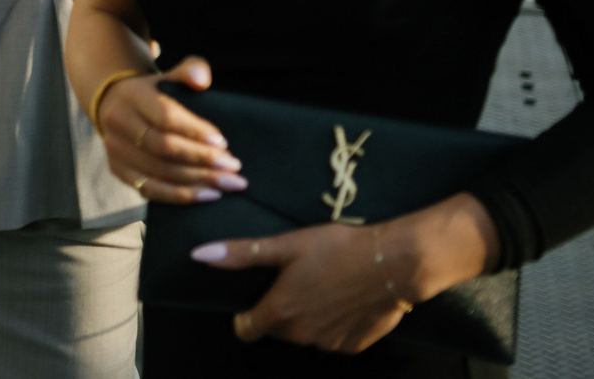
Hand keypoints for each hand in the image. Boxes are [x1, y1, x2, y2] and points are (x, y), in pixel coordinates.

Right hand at [92, 55, 245, 203]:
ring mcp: (115, 149)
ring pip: (158, 172)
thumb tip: (201, 79)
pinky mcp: (118, 170)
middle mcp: (118, 122)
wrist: (115, 104)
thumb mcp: (170, 76)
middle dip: (202, 160)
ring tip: (228, 184)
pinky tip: (206, 196)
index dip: (195, 132)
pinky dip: (180, 196)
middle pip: (163, 148)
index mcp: (132, 95)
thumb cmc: (154, 92)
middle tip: (234, 167)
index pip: (165, 116)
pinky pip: (150, 190)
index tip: (224, 143)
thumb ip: (190, 71)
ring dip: (197, 181)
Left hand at [198, 224, 418, 353]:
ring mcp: (328, 345)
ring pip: (305, 334)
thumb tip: (199, 255)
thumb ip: (242, 254)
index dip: (245, 315)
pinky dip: (333, 323)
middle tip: (297, 279)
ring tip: (324, 284)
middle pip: (277, 329)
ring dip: (307, 316)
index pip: (245, 329)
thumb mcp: (286, 245)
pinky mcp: (352, 347)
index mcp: (280, 313)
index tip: (255, 296)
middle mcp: (301, 336)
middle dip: (281, 309)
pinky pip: (332, 338)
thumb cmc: (336, 248)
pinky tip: (345, 299)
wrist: (393, 263)